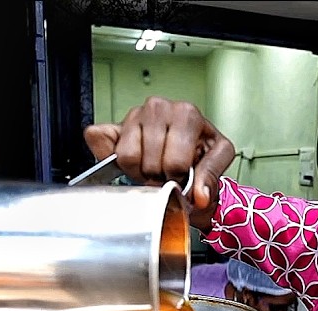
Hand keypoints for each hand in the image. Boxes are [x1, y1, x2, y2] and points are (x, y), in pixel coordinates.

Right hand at [83, 97, 235, 229]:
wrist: (185, 141)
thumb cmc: (201, 145)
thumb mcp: (217, 157)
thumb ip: (210, 177)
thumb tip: (200, 195)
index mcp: (186, 114)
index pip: (175, 163)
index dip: (178, 178)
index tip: (183, 177)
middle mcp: (158, 108)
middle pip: (151, 164)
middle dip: (159, 177)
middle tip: (167, 174)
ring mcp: (133, 114)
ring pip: (127, 158)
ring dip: (139, 172)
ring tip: (153, 167)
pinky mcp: (112, 123)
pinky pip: (101, 144)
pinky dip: (113, 161)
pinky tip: (134, 161)